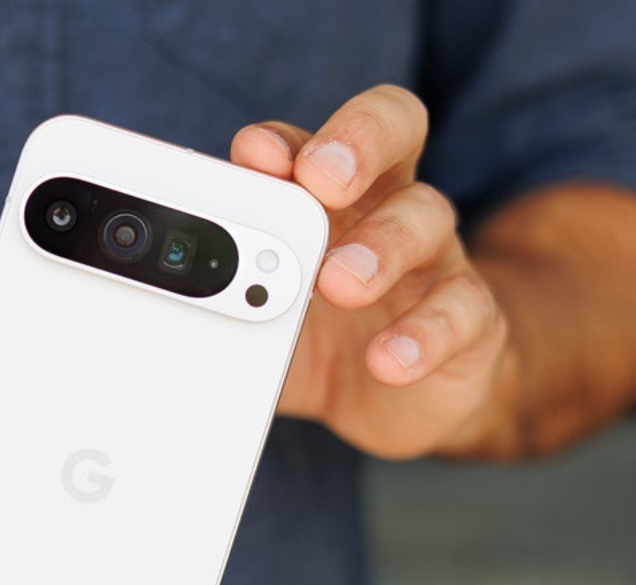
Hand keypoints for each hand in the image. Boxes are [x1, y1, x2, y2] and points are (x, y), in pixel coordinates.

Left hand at [231, 85, 514, 458]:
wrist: (398, 399)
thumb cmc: (321, 334)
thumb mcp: (261, 312)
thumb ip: (224, 294)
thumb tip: (167, 304)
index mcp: (338, 190)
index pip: (326, 133)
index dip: (295, 136)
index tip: (255, 155)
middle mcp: (389, 205)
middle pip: (394, 134)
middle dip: (356, 144)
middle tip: (319, 181)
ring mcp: (434, 259)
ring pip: (426, 219)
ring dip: (380, 247)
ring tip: (339, 284)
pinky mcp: (468, 321)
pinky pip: (459, 312)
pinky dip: (422, 336)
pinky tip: (386, 359)